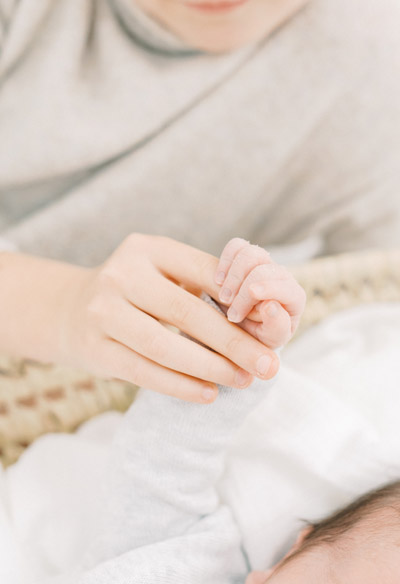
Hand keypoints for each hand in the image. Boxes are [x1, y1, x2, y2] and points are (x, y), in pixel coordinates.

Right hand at [60, 234, 279, 403]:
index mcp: (147, 249)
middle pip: (187, 311)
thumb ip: (206, 287)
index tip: (270, 324)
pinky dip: (179, 386)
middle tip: (268, 364)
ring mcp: (102, 312)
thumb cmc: (136, 293)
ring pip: (164, 346)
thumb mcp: (164, 275)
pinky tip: (207, 394)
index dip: (241, 299)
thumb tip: (263, 315)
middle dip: (234, 341)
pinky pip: (143, 372)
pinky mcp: (94, 349)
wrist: (71, 311)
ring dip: (210, 367)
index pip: (204, 271)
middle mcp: (121, 274)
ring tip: (242, 380)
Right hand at [215, 238, 305, 347]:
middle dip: (243, 290)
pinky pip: (236, 245)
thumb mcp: (269, 341)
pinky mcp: (245, 257)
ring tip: (224, 297)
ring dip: (233, 275)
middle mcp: (280, 276)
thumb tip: (271, 305)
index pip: (286, 287)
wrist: (241, 332)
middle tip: (231, 315)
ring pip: (250, 253)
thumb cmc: (259, 339)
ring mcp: (263, 264)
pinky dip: (225, 259)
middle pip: (264, 268)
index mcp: (293, 298)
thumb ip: (276, 327)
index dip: (266, 292)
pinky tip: (218, 280)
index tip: (241, 307)